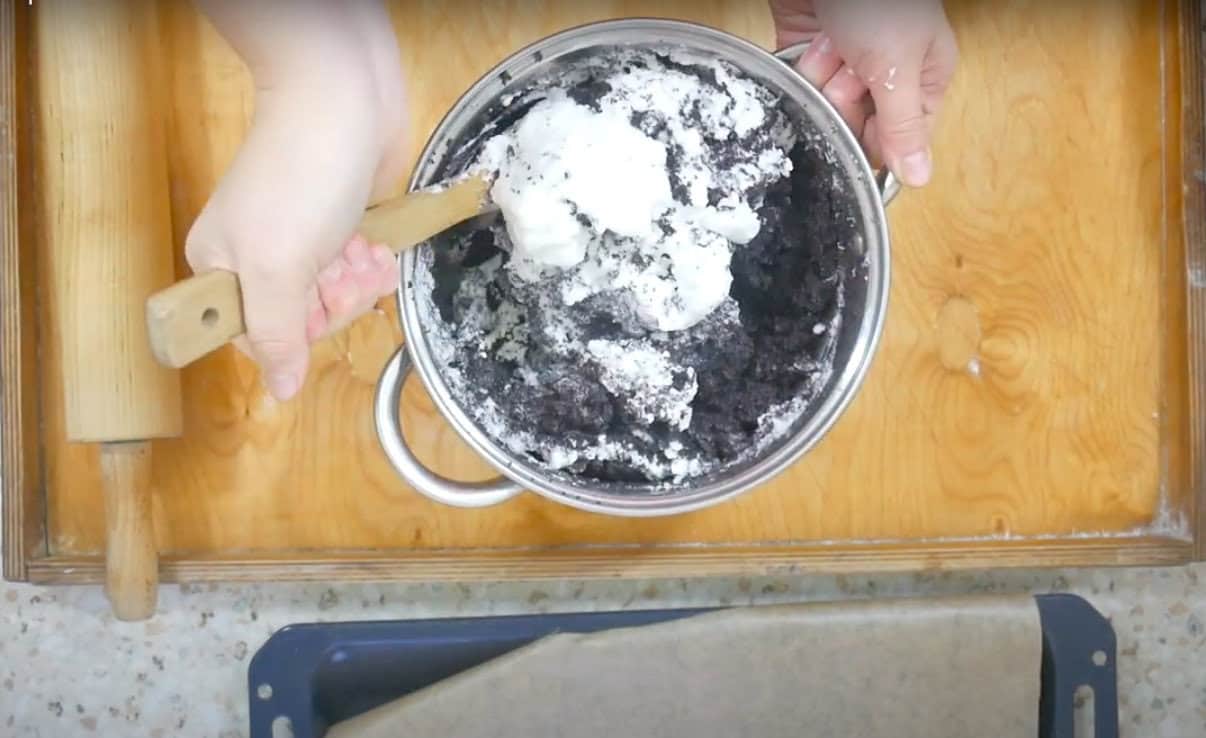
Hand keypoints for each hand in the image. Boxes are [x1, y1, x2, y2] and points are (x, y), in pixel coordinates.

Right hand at [187, 0, 406, 400]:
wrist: (347, 99)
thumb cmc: (302, 181)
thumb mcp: (276, 268)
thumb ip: (275, 333)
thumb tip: (278, 392)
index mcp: (221, 269)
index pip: (259, 338)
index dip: (298, 334)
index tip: (318, 303)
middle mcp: (258, 259)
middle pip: (306, 320)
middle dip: (338, 300)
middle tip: (346, 266)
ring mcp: (302, 241)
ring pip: (338, 295)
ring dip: (360, 279)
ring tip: (364, 249)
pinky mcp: (340, 224)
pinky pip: (358, 267)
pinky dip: (373, 261)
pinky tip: (378, 246)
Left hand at [770, 0, 957, 187]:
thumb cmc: (880, 0)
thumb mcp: (898, 67)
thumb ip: (904, 125)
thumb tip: (920, 177)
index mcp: (924, 76)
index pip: (901, 137)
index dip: (878, 142)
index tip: (861, 134)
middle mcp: (885, 70)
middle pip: (856, 121)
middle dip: (845, 100)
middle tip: (852, 70)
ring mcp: (845, 57)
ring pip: (822, 101)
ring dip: (822, 75)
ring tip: (833, 44)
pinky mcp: (808, 46)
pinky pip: (797, 80)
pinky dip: (799, 66)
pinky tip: (811, 44)